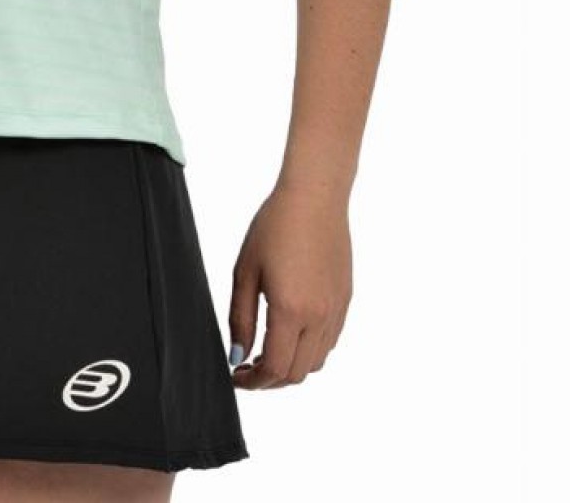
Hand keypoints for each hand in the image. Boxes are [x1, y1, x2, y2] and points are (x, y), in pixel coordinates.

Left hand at [227, 183, 351, 389]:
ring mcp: (337, 311)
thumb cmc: (273, 227)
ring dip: (290, 366)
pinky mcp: (346, 301)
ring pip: (316, 362)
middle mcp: (320, 317)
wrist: (314, 198)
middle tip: (246, 368)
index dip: (253, 382)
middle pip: (297, 373)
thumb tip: (237, 354)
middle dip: (270, 380)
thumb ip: (240, 317)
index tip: (235, 377)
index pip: (275, 369)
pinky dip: (308, 350)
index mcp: (291, 310)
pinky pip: (329, 341)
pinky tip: (288, 332)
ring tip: (265, 352)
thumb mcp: (245, 271)